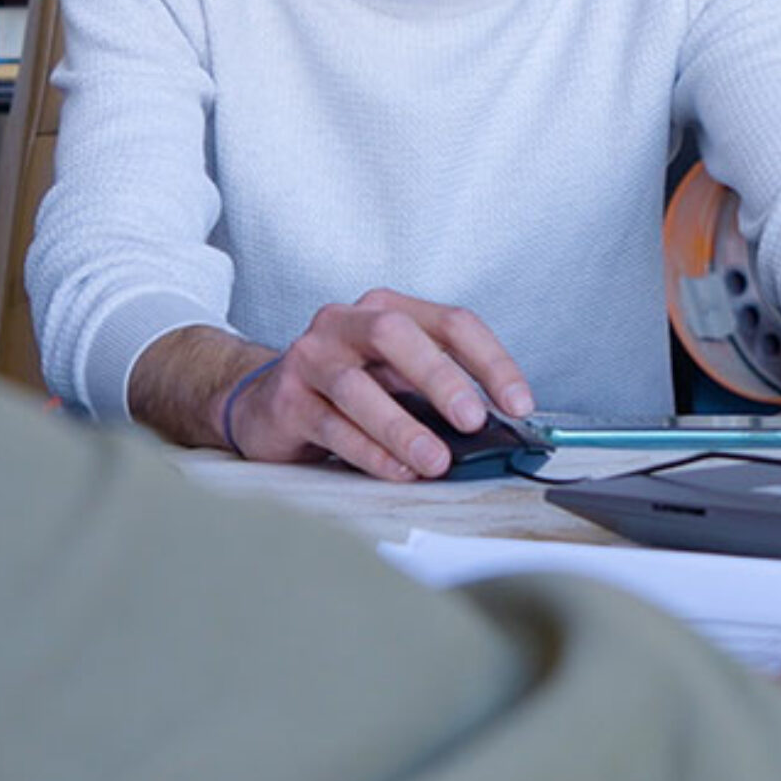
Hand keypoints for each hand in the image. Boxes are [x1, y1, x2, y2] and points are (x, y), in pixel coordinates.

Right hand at [226, 289, 534, 481]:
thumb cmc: (343, 390)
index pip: (449, 321)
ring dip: (402, 428)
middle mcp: (344, 324)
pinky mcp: (287, 400)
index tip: (518, 402)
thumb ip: (437, 391)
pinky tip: (397, 471)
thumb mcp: (394, 376)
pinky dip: (369, 453)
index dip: (490, 361)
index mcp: (384, 309)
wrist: (262, 404)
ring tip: (435, 461)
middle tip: (473, 420)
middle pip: (395, 334)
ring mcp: (311, 359)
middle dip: (440, 377)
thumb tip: (496, 427)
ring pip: (357, 387)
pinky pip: (331, 426)